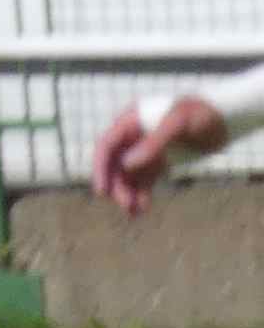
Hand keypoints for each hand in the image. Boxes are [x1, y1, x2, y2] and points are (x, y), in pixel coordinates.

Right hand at [94, 96, 226, 215]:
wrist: (225, 119)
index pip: (107, 145)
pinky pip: (145, 179)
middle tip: (125, 205)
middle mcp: (134, 136)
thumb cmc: (201, 115)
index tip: (102, 191)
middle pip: (116, 164)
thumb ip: (153, 143)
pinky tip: (142, 208)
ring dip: (128, 193)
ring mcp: (146, 149)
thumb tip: (126, 164)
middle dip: (118, 186)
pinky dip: (141, 193)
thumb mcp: (178, 124)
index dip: (101, 168)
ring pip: (129, 175)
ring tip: (134, 213)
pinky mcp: (159, 161)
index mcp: (131, 121)